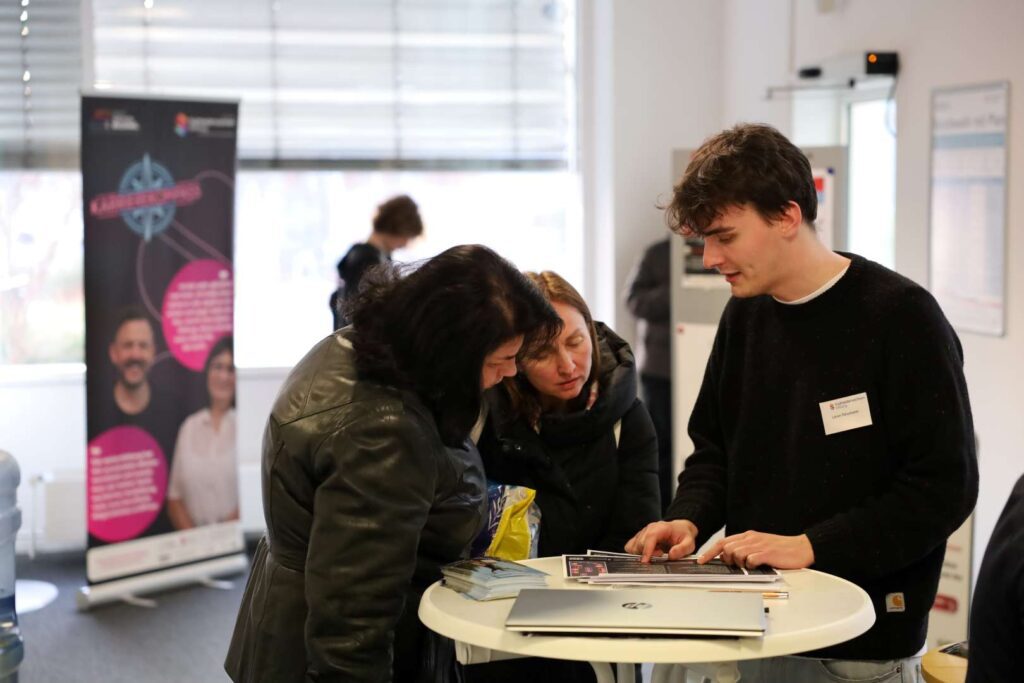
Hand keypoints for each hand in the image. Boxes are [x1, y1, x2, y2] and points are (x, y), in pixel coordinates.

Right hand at [624, 520, 698, 562]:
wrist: (680, 529)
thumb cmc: (683, 535)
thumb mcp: (689, 543)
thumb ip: (682, 549)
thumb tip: (671, 555)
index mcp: (660, 528)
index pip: (650, 537)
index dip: (647, 550)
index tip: (646, 561)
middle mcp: (649, 529)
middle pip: (640, 543)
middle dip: (647, 554)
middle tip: (660, 555)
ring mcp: (643, 533)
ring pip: (634, 546)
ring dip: (641, 554)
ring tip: (656, 553)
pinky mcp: (639, 538)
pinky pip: (631, 546)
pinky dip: (636, 553)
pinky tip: (647, 554)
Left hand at [698, 531, 814, 569]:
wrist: (802, 548)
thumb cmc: (781, 549)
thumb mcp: (760, 545)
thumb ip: (745, 548)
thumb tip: (730, 558)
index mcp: (748, 536)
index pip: (722, 542)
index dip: (710, 552)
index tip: (700, 560)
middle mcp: (751, 539)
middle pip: (726, 548)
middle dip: (727, 559)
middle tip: (738, 565)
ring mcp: (758, 545)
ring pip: (736, 553)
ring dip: (740, 563)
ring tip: (752, 565)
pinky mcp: (766, 553)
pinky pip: (750, 560)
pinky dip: (751, 565)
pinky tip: (760, 565)